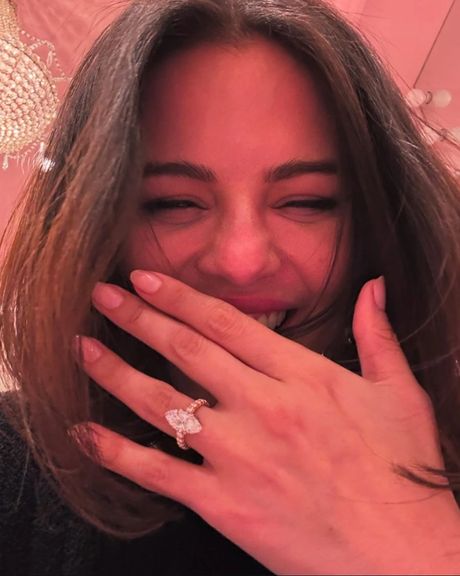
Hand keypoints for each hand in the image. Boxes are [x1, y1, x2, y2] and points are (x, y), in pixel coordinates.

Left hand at [75, 271, 459, 574]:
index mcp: (302, 377)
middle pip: (185, 350)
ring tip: (84, 346)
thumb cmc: (401, 472)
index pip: (226, 324)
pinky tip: (85, 433)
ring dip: (116, 371)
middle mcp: (263, 408)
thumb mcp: (400, 394)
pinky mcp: (224, 505)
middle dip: (138, 317)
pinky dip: (116, 452)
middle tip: (103, 295)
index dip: (180, 297)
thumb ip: (379, 335)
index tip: (146, 280)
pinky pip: (157, 473)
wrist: (403, 554)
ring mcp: (239, 456)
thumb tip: (374, 287)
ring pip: (161, 402)